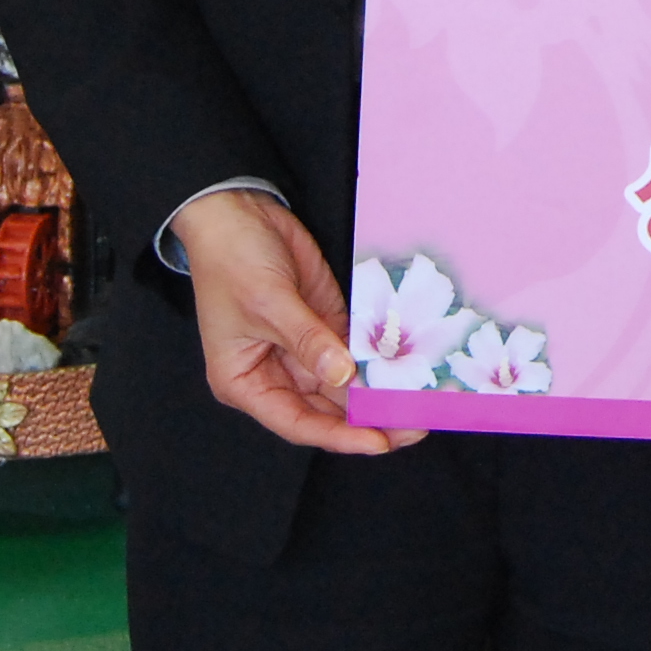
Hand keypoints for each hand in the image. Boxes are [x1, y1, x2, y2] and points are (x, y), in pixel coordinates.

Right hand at [166, 189, 416, 457]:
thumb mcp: (267, 302)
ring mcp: (304, 350)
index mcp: (246, 382)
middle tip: (414, 425)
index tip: (377, 440)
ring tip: (419, 402)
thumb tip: (342, 375)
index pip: (297, 422)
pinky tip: (408, 369)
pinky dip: (379, 361)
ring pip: (346, 385)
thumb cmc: (231, 259)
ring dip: (378, 393)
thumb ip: (307, 340)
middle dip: (368, 420)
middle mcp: (276, 373)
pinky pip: (355, 352)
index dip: (338, 435)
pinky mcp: (325, 324)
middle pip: (327, 410)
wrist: (236, 210)